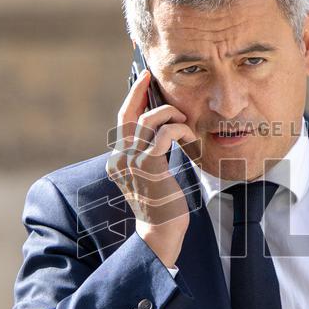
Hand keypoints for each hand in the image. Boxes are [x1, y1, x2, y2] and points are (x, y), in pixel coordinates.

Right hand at [106, 70, 197, 267]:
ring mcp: (132, 162)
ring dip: (171, 115)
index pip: (123, 121)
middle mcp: (120, 159)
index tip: (142, 82)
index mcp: (118, 160)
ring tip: (185, 122)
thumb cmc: (161, 205)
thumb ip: (148, 155)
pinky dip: (180, 129)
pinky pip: (165, 134)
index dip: (131, 99)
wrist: (160, 232)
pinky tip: (191, 137)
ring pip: (149, 120)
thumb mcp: (150, 176)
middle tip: (150, 76)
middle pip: (127, 114)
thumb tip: (160, 130)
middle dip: (138, 91)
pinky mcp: (150, 166)